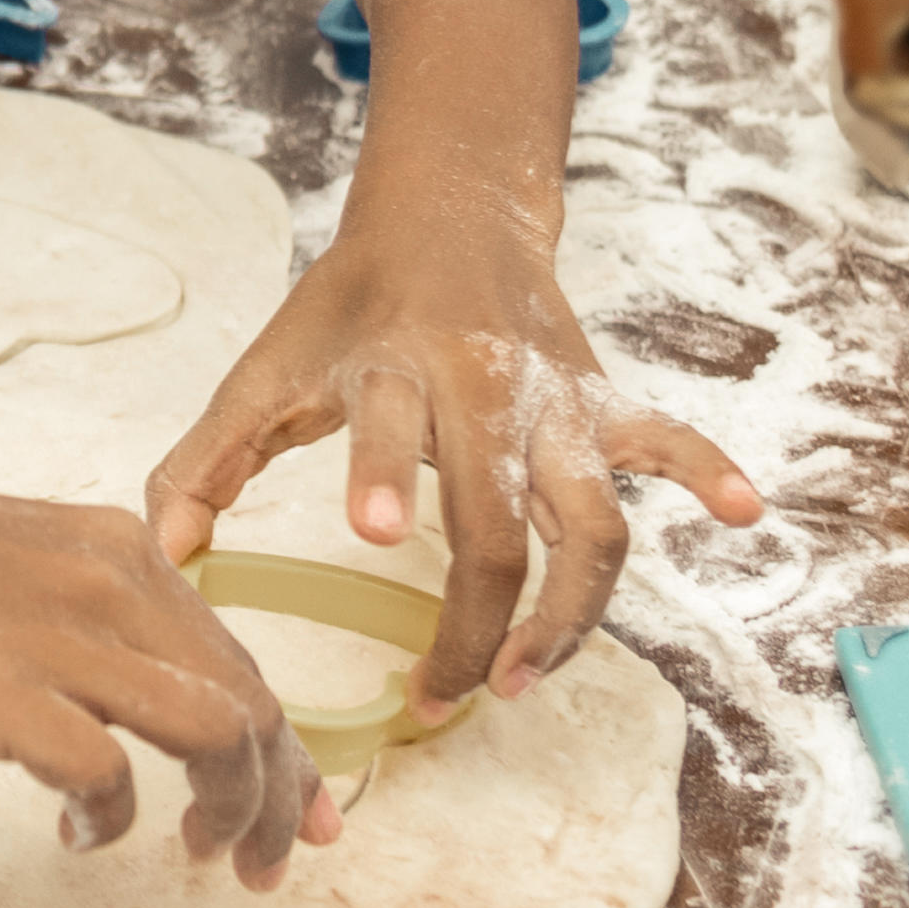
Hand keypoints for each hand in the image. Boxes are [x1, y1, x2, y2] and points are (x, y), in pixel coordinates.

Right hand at [0, 447, 321, 882]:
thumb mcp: (12, 566)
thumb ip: (77, 618)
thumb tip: (116, 703)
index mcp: (118, 551)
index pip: (240, 662)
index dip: (283, 750)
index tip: (293, 812)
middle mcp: (111, 583)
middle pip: (251, 704)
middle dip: (276, 798)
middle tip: (257, 863)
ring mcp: (57, 634)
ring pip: (216, 733)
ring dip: (228, 810)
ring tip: (198, 856)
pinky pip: (104, 772)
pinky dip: (107, 818)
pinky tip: (72, 832)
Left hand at [144, 223, 762, 710]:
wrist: (446, 215)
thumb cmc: (348, 310)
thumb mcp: (268, 369)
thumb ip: (207, 459)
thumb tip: (163, 553)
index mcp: (395, 368)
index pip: (393, 428)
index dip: (384, 475)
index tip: (371, 534)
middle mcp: (487, 388)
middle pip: (502, 523)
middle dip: (480, 618)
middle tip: (443, 691)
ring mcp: (557, 401)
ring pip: (593, 521)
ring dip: (576, 610)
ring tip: (531, 676)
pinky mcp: (604, 401)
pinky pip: (669, 441)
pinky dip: (708, 473)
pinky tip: (745, 514)